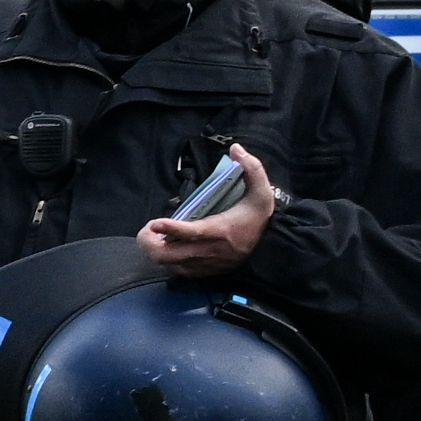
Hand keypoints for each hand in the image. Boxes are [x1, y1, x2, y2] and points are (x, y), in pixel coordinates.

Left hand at [138, 145, 275, 280]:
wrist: (272, 247)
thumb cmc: (260, 217)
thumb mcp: (262, 191)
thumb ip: (252, 168)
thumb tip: (236, 148)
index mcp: (222, 230)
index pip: (193, 232)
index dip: (172, 229)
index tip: (155, 222)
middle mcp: (211, 250)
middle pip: (170, 255)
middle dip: (150, 242)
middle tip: (148, 229)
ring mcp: (206, 264)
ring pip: (169, 264)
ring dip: (154, 251)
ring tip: (152, 237)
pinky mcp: (204, 272)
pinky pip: (177, 271)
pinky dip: (166, 261)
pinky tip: (165, 248)